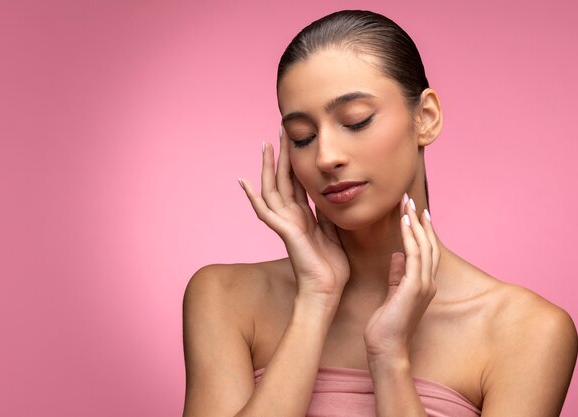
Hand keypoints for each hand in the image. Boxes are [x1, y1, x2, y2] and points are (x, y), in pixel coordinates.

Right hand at [238, 127, 349, 307]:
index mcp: (304, 216)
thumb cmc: (332, 268)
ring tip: (265, 145)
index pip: (297, 182)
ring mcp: (285, 224)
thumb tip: (329, 193)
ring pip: (272, 190)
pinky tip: (244, 181)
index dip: (295, 161)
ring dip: (268, 167)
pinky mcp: (285, 232)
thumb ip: (327, 212)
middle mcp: (291, 217)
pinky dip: (253, 197)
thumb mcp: (334, 231)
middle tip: (280, 130)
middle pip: (283, 180)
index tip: (296, 139)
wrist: (327, 291)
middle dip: (281, 154)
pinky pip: (265, 212)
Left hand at [363, 194, 439, 361]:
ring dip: (415, 222)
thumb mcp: (392, 294)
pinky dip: (410, 236)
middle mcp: (428, 282)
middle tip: (409, 199)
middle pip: (428, 243)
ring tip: (406, 203)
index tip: (413, 211)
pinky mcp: (414, 287)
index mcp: (423, 284)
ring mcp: (424, 285)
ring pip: (424, 245)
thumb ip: (397, 275)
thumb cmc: (386, 326)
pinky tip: (404, 221)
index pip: (425, 251)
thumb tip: (398, 256)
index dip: (421, 230)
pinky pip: (414, 255)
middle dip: (419, 220)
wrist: (386, 349)